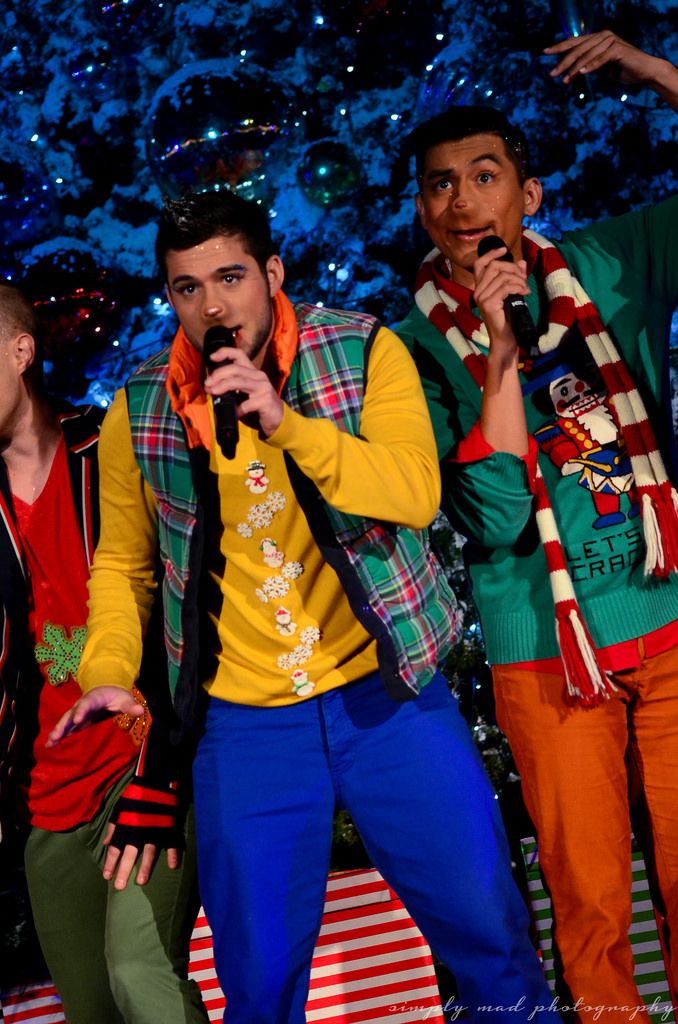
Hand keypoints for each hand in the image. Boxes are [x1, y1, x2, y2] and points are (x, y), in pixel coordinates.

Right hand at [46, 685, 142, 747]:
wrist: (106, 690)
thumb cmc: (116, 695)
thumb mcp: (125, 699)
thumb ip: (131, 706)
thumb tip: (141, 710)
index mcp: (94, 698)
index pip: (87, 704)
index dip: (82, 711)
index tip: (77, 720)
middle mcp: (82, 705)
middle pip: (71, 714)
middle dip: (63, 725)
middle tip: (56, 735)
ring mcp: (77, 713)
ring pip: (65, 721)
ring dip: (57, 731)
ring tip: (49, 743)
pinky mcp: (76, 721)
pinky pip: (66, 728)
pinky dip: (58, 735)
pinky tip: (50, 745)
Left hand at [102, 775, 180, 887]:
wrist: (156, 778)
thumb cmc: (136, 794)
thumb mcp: (120, 808)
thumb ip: (113, 826)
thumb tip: (106, 842)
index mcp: (125, 825)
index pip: (115, 847)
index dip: (110, 863)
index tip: (106, 876)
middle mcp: (138, 830)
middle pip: (129, 853)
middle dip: (124, 870)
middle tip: (119, 886)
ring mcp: (155, 829)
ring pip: (150, 851)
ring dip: (146, 866)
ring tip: (141, 881)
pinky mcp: (169, 826)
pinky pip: (172, 842)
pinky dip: (173, 854)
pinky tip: (173, 866)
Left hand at [204, 345, 284, 436]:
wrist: (277, 418)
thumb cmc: (258, 404)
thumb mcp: (245, 391)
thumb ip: (232, 386)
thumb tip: (211, 385)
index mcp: (252, 371)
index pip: (239, 354)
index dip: (225, 352)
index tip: (211, 357)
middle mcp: (259, 376)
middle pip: (235, 368)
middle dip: (218, 374)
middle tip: (208, 383)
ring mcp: (263, 387)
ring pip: (239, 382)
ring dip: (223, 386)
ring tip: (213, 392)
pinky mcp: (266, 401)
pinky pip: (246, 404)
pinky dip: (237, 409)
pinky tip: (235, 413)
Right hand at [473, 245, 529, 360]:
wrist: (506, 339)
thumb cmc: (508, 318)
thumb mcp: (512, 293)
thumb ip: (515, 277)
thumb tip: (521, 261)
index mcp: (480, 287)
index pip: (480, 264)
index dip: (491, 253)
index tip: (504, 249)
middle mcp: (478, 291)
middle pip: (495, 266)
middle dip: (513, 269)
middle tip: (523, 279)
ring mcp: (482, 298)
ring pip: (503, 276)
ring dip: (519, 280)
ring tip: (525, 289)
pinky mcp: (489, 304)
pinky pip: (506, 287)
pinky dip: (518, 287)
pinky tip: (524, 293)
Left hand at [544, 31, 658, 85]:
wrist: (644, 72)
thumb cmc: (622, 70)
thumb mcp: (601, 67)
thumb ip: (587, 64)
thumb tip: (571, 70)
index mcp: (597, 38)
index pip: (575, 42)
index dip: (559, 47)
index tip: (544, 52)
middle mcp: (603, 36)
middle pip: (578, 49)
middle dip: (563, 62)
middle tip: (551, 74)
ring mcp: (611, 41)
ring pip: (587, 55)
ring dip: (574, 69)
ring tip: (564, 80)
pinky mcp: (618, 49)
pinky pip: (601, 59)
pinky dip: (590, 67)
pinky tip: (580, 74)